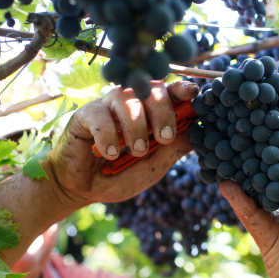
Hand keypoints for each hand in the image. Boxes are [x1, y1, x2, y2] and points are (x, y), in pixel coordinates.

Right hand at [48, 81, 197, 204]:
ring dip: (137, 126)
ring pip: (127, 99)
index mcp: (151, 113)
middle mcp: (131, 104)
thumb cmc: (119, 175)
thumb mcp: (152, 167)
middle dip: (163, 111)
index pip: (169, 93)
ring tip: (137, 150)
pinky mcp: (85, 115)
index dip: (182, 89)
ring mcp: (108, 107)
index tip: (193, 93)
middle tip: (165, 136)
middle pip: (151, 89)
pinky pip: (100, 115)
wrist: (83, 189)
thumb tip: (195, 135)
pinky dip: (108, 135)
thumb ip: (171, 151)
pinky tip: (111, 154)